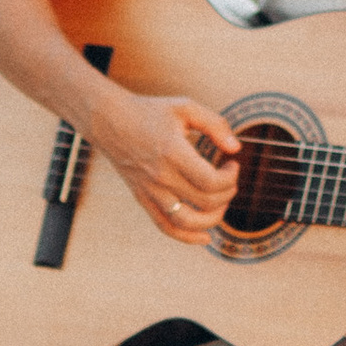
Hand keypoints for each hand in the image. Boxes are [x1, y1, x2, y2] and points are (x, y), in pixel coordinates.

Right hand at [101, 90, 242, 244]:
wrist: (109, 121)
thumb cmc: (150, 112)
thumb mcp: (185, 107)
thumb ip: (215, 124)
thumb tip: (236, 148)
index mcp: (172, 152)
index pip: (210, 181)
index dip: (230, 178)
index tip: (232, 164)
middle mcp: (160, 175)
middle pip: (204, 201)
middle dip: (227, 193)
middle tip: (229, 178)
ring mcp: (150, 190)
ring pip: (187, 221)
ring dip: (213, 219)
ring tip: (222, 204)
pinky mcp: (143, 198)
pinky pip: (166, 226)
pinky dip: (187, 237)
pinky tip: (205, 237)